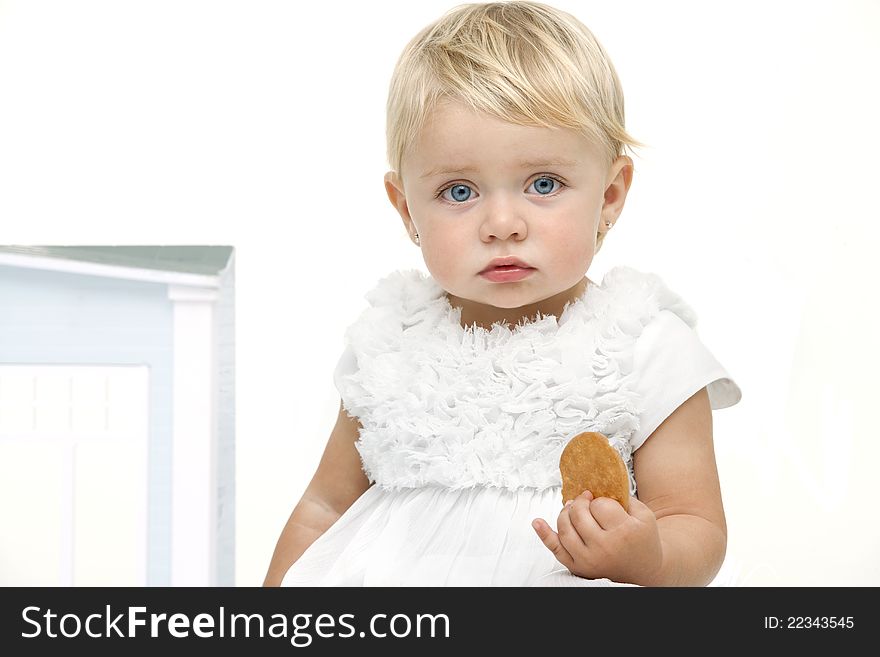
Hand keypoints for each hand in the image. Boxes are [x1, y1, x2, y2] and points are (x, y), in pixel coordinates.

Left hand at [532, 491, 663, 585]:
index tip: (604, 504)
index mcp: (624, 531)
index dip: (599, 501)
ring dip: (565, 513)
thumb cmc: (642, 540)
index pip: (599, 505)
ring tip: (573, 509)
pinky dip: (544, 534)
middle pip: (579, 515)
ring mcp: (589, 559)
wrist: (644, 571)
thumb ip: (623, 496)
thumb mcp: (643, 515)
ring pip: (565, 529)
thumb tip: (598, 480)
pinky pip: (556, 549)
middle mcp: (604, 547)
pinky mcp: (578, 567)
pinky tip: (537, 522)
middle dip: (580, 503)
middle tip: (586, 500)